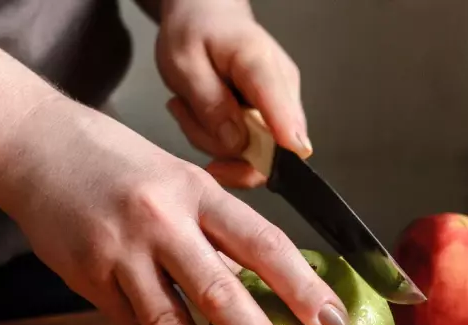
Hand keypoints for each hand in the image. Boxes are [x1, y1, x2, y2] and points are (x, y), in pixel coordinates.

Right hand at [0, 98, 349, 324]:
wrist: (35, 146)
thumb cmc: (121, 164)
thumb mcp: (182, 178)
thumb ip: (221, 226)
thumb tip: (267, 278)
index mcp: (197, 192)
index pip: (263, 243)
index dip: (302, 286)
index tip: (333, 323)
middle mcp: (161, 220)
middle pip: (220, 291)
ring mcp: (120, 250)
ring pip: (169, 321)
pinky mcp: (86, 277)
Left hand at [155, 0, 307, 188]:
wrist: (207, 17)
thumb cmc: (196, 32)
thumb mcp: (183, 63)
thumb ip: (209, 104)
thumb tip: (237, 143)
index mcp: (261, 65)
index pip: (284, 114)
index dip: (283, 146)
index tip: (275, 163)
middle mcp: (282, 88)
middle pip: (268, 147)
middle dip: (222, 146)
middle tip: (188, 115)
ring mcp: (281, 106)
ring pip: (255, 152)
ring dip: (214, 141)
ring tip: (192, 106)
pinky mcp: (274, 119)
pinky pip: (249, 149)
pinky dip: (220, 140)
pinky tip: (206, 113)